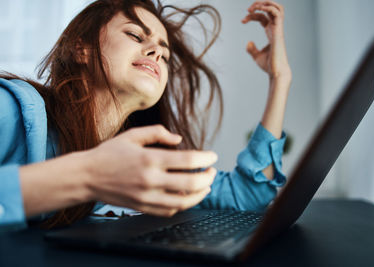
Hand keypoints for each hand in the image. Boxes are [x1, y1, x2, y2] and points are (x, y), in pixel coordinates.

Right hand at [84, 125, 217, 216]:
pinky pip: (169, 211)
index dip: (206, 158)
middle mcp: (151, 180)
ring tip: (206, 186)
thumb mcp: (132, 135)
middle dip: (208, 177)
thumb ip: (158, 133)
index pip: (189, 160)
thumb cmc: (109, 154)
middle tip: (212, 171)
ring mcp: (147, 197)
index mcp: (150, 159)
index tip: (213, 156)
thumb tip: (179, 139)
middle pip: (192, 183)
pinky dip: (182, 204)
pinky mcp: (142, 207)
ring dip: (200, 194)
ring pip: (184, 202)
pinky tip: (185, 195)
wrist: (87, 176)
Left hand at [242, 1, 291, 79]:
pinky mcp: (278, 32)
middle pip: (270, 9)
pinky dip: (268, 7)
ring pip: (277, 8)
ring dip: (265, 3)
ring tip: (253, 8)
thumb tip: (248, 42)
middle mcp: (275, 29)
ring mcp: (278, 29)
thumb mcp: (257, 56)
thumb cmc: (269, 66)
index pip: (263, 16)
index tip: (242, 21)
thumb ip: (252, 49)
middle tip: (248, 10)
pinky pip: (277, 13)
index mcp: (271, 32)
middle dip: (259, 4)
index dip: (252, 15)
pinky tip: (258, 9)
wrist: (276, 72)